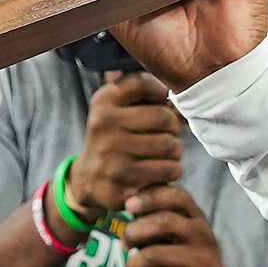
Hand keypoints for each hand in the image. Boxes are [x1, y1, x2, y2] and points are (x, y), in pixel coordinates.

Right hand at [68, 73, 183, 220]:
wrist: (90, 179)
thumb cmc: (115, 136)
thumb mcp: (118, 106)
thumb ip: (144, 91)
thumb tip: (177, 92)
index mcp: (103, 102)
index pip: (143, 83)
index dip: (161, 93)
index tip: (162, 104)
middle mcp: (104, 126)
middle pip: (164, 117)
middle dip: (174, 127)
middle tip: (168, 134)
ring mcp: (112, 156)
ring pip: (171, 146)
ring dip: (175, 152)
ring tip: (164, 154)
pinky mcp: (125, 183)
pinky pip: (169, 170)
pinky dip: (172, 171)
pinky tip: (160, 171)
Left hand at [119, 185, 240, 266]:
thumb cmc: (188, 260)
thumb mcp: (183, 235)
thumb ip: (161, 219)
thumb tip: (129, 204)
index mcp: (199, 221)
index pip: (178, 197)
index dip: (151, 196)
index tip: (128, 205)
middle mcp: (203, 238)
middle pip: (163, 222)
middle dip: (134, 231)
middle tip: (126, 243)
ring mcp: (200, 263)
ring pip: (152, 255)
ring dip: (133, 263)